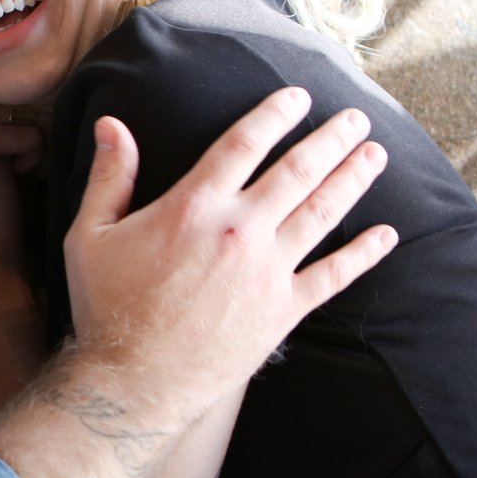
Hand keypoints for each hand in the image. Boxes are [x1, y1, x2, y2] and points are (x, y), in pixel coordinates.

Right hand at [0, 76, 40, 206]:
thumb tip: (2, 102)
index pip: (19, 75)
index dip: (35, 99)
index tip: (34, 121)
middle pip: (33, 89)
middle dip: (45, 117)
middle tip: (39, 140)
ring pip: (39, 112)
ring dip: (43, 137)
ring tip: (30, 155)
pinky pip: (31, 139)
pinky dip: (34, 156)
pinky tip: (20, 169)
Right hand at [62, 87, 394, 430]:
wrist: (134, 381)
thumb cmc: (107, 306)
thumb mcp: (90, 235)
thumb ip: (109, 177)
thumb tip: (112, 124)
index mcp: (193, 207)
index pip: (244, 144)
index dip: (274, 114)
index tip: (298, 96)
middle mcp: (239, 231)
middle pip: (297, 170)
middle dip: (331, 139)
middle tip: (355, 117)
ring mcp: (268, 270)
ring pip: (323, 212)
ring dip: (354, 179)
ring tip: (375, 154)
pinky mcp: (284, 308)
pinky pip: (334, 275)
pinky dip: (363, 254)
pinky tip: (386, 235)